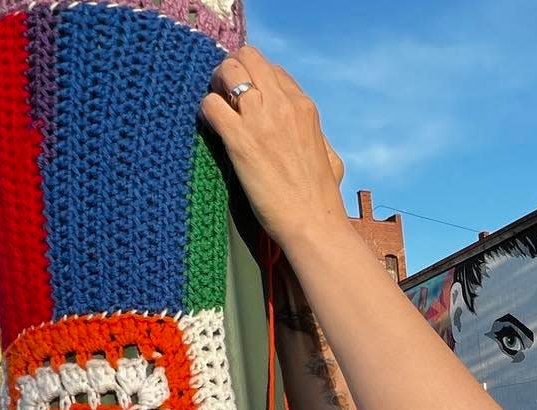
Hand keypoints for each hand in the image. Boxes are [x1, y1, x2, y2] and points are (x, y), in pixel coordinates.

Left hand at [202, 47, 347, 249]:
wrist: (313, 223)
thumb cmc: (322, 198)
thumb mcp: (330, 157)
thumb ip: (317, 136)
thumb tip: (310, 134)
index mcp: (304, 107)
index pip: (273, 70)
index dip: (256, 80)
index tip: (248, 99)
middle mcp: (282, 105)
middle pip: (248, 57)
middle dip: (232, 71)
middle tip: (226, 95)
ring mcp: (261, 120)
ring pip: (227, 71)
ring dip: (216, 85)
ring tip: (218, 108)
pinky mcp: (240, 141)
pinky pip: (211, 105)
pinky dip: (206, 112)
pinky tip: (212, 129)